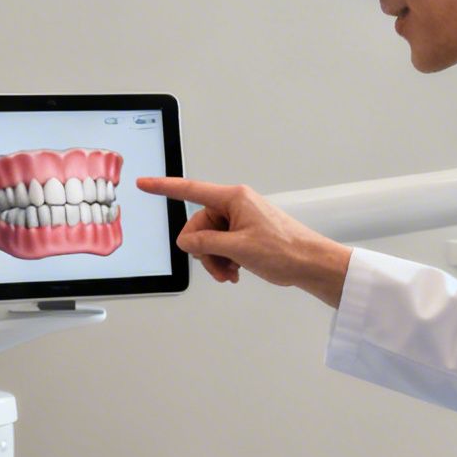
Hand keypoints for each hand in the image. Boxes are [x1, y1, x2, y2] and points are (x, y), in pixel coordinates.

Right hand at [134, 177, 351, 306]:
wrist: (310, 263)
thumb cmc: (286, 250)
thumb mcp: (238, 248)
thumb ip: (206, 243)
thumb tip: (186, 240)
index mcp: (234, 199)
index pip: (191, 190)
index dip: (164, 187)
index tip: (145, 183)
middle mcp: (236, 205)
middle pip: (199, 225)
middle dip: (203, 250)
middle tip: (218, 268)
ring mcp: (241, 219)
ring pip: (210, 239)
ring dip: (215, 259)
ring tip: (230, 273)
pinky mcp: (246, 233)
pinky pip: (222, 245)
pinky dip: (225, 260)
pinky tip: (236, 272)